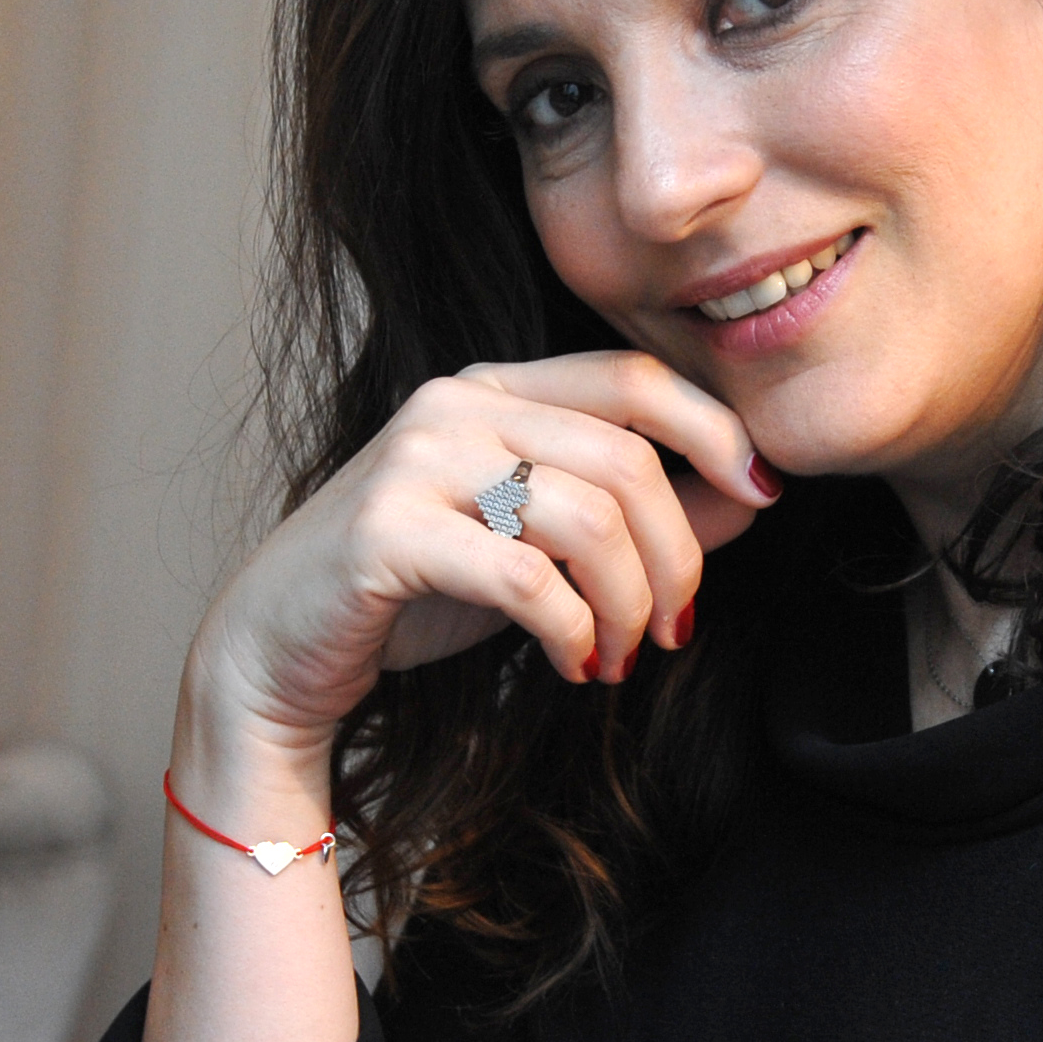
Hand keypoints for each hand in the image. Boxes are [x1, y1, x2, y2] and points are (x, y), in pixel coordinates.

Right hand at [184, 352, 781, 776]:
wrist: (278, 648)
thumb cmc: (415, 593)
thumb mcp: (541, 546)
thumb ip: (635, 514)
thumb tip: (750, 495)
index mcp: (495, 389)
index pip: (632, 378)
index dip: (715, 429)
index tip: (764, 492)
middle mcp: (455, 406)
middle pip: (625, 457)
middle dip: (676, 555)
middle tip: (675, 628)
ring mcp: (416, 463)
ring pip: (585, 517)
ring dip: (627, 604)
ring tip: (619, 655)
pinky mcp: (385, 533)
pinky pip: (524, 577)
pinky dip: (572, 629)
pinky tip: (574, 663)